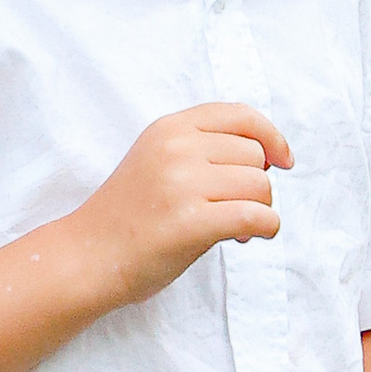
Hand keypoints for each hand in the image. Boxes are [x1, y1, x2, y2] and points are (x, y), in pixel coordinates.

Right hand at [74, 104, 292, 307]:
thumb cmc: (129, 216)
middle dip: (256, 185)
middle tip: (234, 210)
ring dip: (259, 210)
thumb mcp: (158, 160)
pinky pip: (256, 216)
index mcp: (170, 128)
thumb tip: (268, 157)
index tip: (282, 160)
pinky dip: (266, 228)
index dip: (271, 137)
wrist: (88, 256)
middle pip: (255, 155)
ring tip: (234, 228)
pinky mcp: (192, 222)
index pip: (240, 115)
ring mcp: (183, 184)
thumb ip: (202, 149)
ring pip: (260, 186)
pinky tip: (250, 237)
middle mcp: (177, 149)